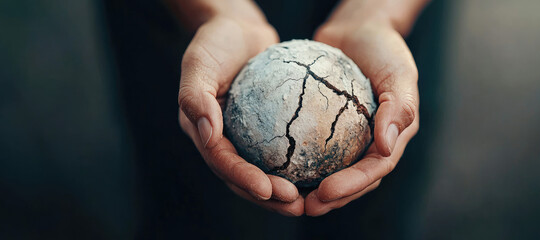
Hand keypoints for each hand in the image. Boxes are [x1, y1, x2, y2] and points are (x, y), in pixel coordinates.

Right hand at [177, 12, 303, 215]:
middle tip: (297, 204)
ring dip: (284, 189)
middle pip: (242, 177)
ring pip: (263, 170)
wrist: (236, 27)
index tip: (270, 190)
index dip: (244, 180)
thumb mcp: (199, 62)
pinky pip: (280, 150)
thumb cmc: (215, 40)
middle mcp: (220, 139)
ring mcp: (241, 136)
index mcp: (201, 131)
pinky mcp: (262, 129)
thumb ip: (195, 97)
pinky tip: (323, 169)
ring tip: (312, 198)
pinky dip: (297, 163)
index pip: (222, 163)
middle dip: (268, 197)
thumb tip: (209, 136)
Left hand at [306, 5, 419, 215]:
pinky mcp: (328, 126)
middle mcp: (372, 142)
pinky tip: (272, 162)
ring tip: (285, 195)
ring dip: (311, 187)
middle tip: (303, 207)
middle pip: (353, 180)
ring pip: (331, 169)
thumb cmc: (384, 48)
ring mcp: (350, 137)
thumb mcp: (399, 73)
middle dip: (331, 199)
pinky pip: (312, 145)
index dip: (351, 186)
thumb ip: (399, 108)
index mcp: (393, 138)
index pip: (374, 170)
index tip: (324, 193)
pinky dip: (297, 158)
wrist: (360, 29)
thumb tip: (386, 148)